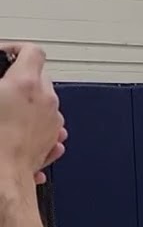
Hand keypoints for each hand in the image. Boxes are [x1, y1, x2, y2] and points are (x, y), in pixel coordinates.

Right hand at [0, 43, 65, 183]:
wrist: (3, 176)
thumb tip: (3, 82)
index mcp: (25, 83)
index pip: (32, 51)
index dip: (17, 49)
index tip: (5, 55)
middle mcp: (45, 99)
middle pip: (40, 75)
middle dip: (21, 77)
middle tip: (2, 86)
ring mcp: (53, 121)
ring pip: (45, 100)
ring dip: (29, 101)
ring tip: (7, 110)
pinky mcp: (54, 139)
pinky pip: (48, 123)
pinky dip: (36, 122)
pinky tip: (18, 129)